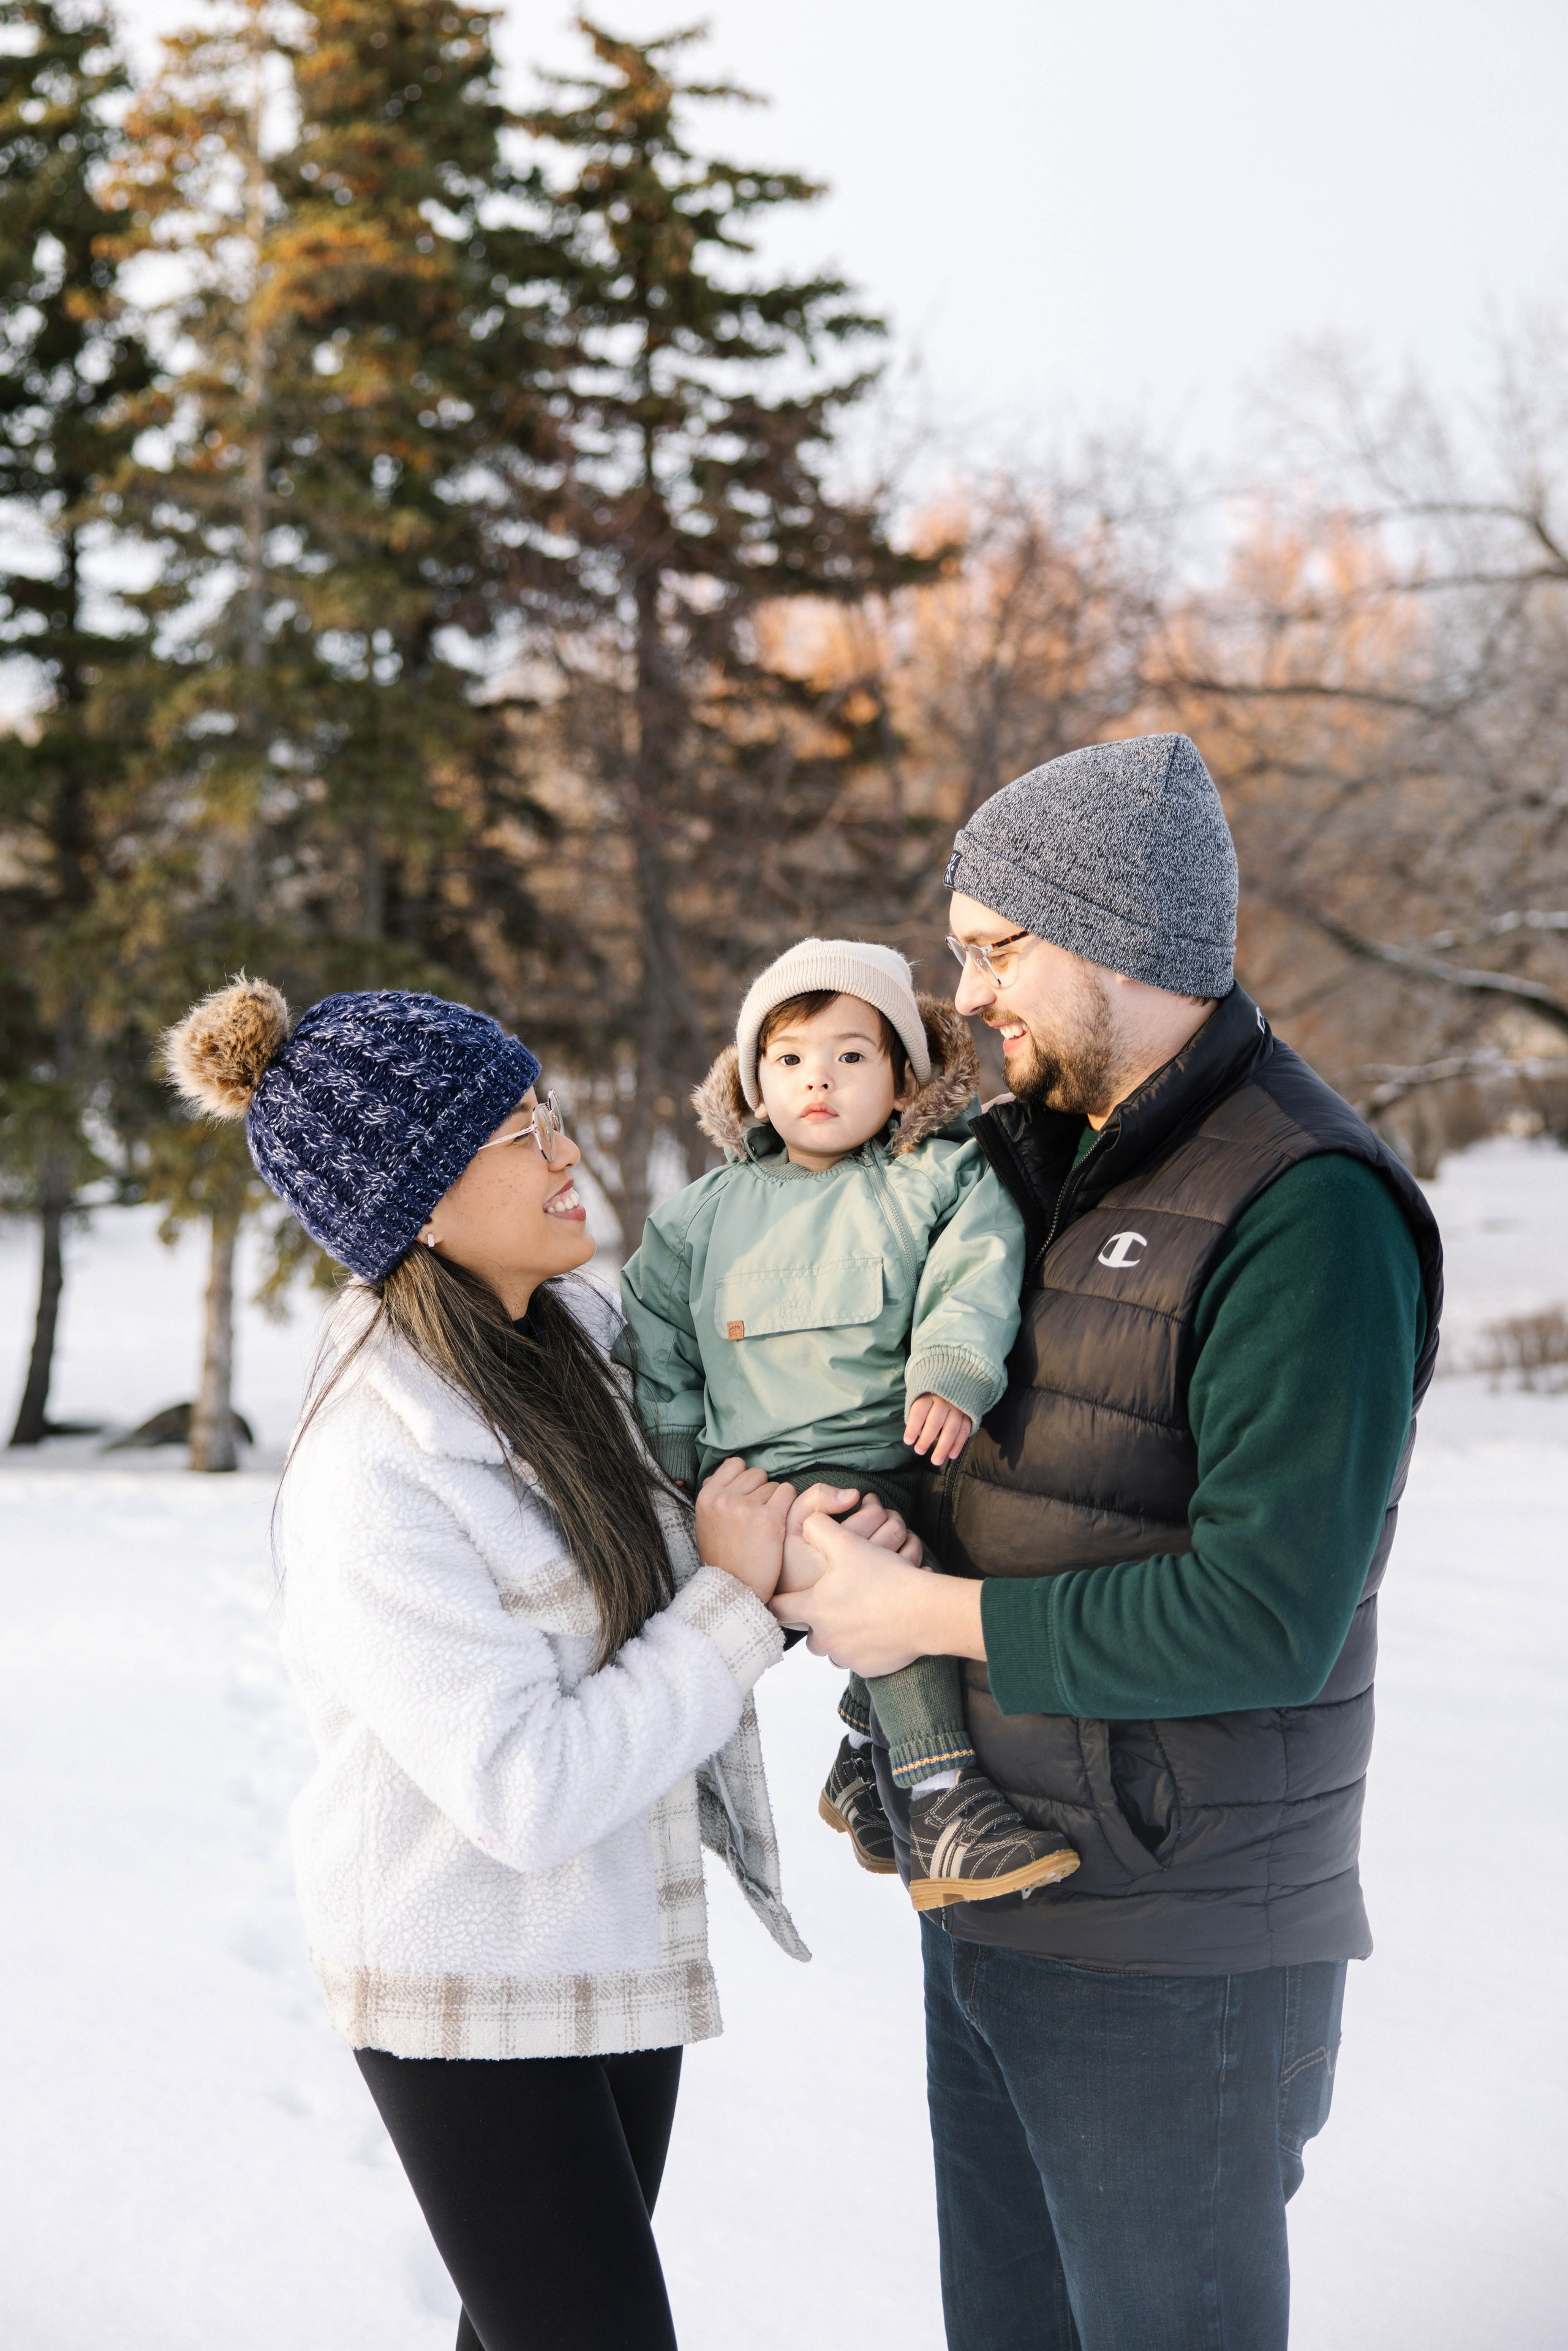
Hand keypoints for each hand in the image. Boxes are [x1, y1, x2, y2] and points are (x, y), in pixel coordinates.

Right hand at [694, 1458, 795, 1604]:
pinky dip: (789, 1506)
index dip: (745, 1479)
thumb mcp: (706, 1522)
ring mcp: (746, 1507)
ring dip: (775, 1502)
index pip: (735, 1464)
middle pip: (757, 1474)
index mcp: (707, 1496)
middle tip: (758, 1516)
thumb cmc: (724, 1558)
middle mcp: (724, 1498)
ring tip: (766, 1526)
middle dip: (761, 1491)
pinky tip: (780, 1524)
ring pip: (774, 1485)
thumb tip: (730, 1468)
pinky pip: (788, 1493)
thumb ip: (717, 1495)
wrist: (734, 1589)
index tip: (748, 1497)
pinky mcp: (768, 1519)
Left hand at [768, 1511, 984, 1676]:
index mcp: (814, 1608)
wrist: (924, 1613)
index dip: (776, 1602)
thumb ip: (820, 1528)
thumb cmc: (884, 1578)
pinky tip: (877, 1630)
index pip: (779, 1609)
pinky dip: (863, 1648)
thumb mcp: (848, 1544)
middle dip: (815, 1622)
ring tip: (856, 1617)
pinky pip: (857, 1659)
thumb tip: (808, 1522)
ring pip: (833, 1649)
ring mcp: (847, 1656)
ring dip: (839, 1636)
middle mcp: (825, 1638)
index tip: (776, 1600)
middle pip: (808, 1635)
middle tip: (831, 1607)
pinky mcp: (869, 1668)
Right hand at [778, 1481, 922, 1596]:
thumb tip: (853, 1495)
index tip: (868, 1502)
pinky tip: (899, 1551)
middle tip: (882, 1514)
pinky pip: (908, 1569)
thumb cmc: (788, 1560)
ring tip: (890, 1529)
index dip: (873, 1504)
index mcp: (835, 1550)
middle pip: (893, 1531)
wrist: (787, 1602)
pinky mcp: (880, 1600)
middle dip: (891, 1515)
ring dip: (903, 1532)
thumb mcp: (790, 1522)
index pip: (872, 1516)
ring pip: (905, 1549)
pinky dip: (910, 1554)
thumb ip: (816, 1500)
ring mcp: (870, 1588)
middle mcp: (856, 1571)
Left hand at [904, 1394, 972, 1467]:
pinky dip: (959, 1444)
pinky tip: (952, 1455)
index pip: (919, 1412)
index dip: (913, 1428)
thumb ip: (918, 1413)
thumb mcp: (921, 1395)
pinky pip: (965, 1430)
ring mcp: (958, 1407)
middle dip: (926, 1439)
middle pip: (935, 1422)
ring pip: (951, 1429)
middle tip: (919, 1451)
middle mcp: (944, 1400)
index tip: (908, 1441)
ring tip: (936, 1460)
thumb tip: (914, 1435)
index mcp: (928, 1395)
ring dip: (943, 1447)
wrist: (957, 1380)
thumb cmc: (932, 1393)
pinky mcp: (969, 1413)